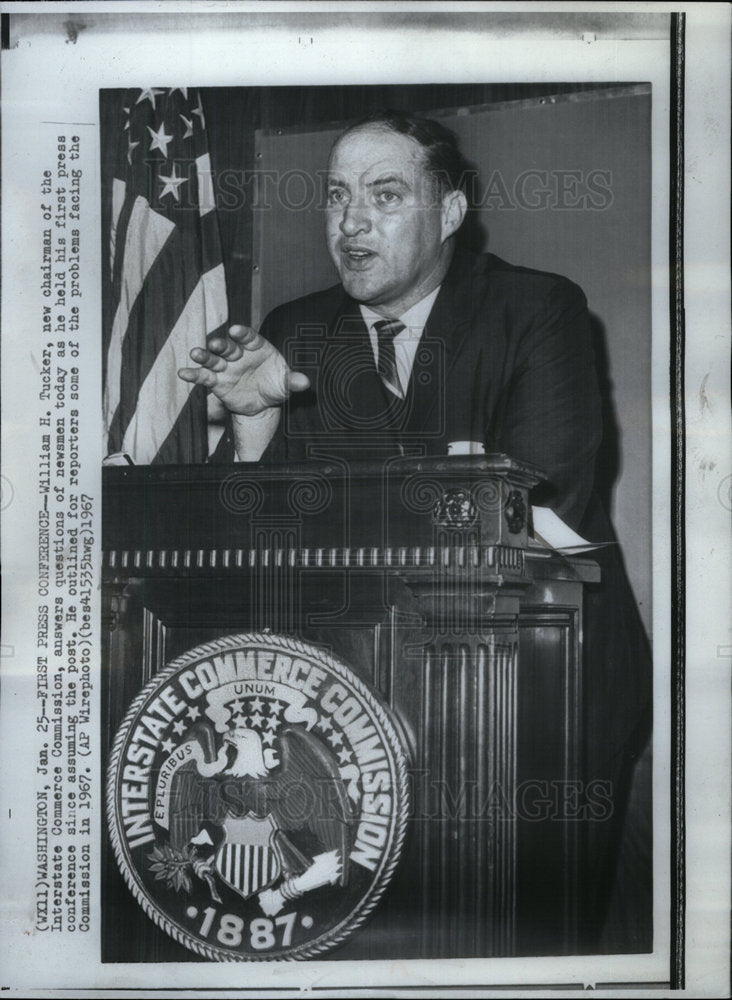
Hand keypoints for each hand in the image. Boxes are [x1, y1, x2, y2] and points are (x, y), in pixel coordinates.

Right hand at [178, 325, 309, 415]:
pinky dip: (194, 374)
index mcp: (257, 347)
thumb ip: (293, 381)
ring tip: (196, 353)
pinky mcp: (216, 382)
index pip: (249, 337)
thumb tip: (305, 382)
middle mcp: (239, 354)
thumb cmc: (276, 386)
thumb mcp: (286, 385)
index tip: (236, 331)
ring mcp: (226, 367)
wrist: (263, 404)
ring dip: (204, 356)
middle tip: (215, 343)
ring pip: (213, 359)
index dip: (242, 334)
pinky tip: (183, 372)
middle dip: (221, 344)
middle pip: (228, 347)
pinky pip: (204, 377)